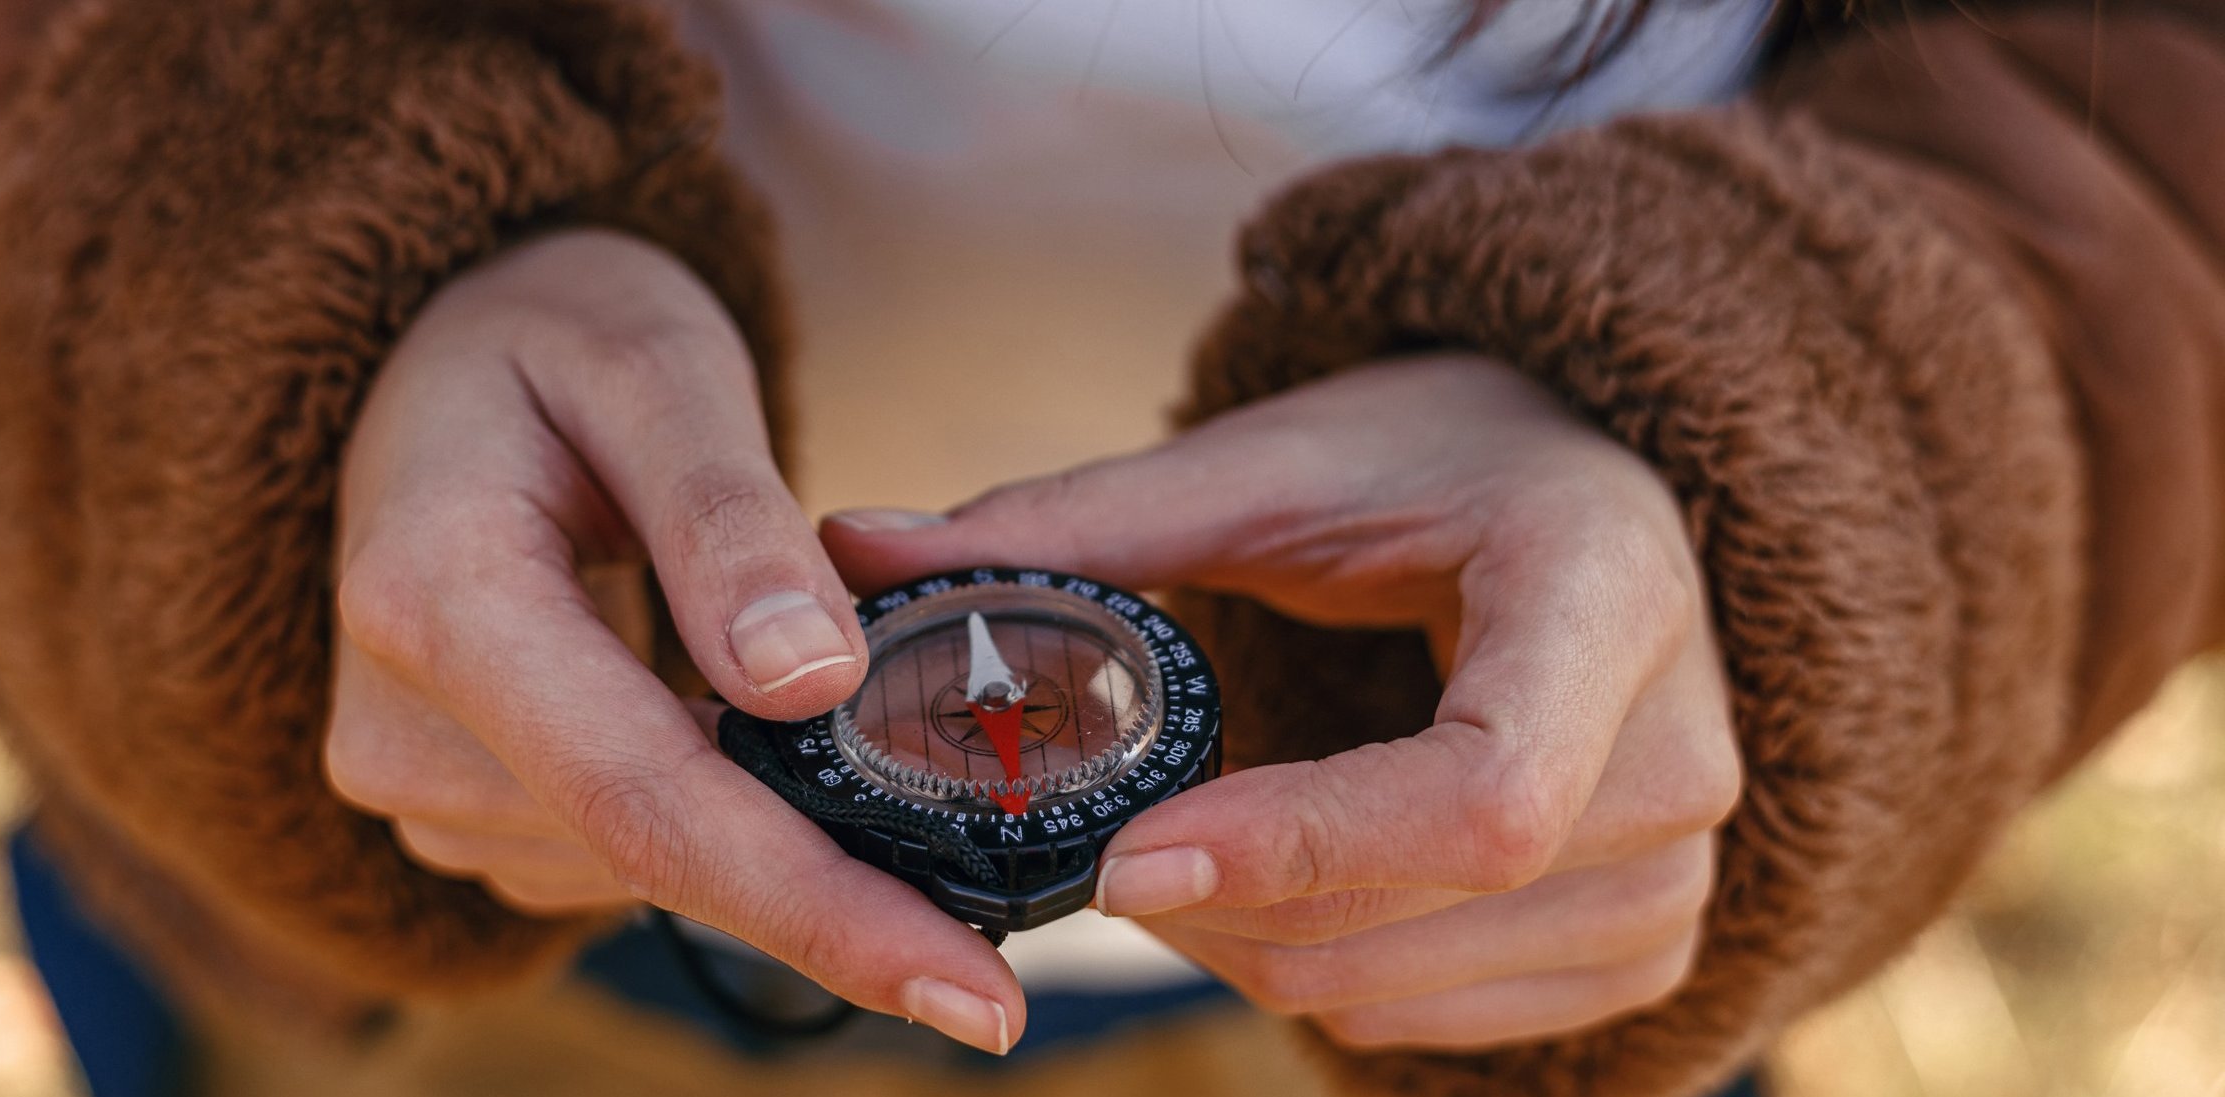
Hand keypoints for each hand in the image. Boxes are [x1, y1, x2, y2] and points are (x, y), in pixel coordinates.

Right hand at [324, 230, 1024, 1053]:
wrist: (438, 357)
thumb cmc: (556, 331)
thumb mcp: (655, 361)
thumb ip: (724, 515)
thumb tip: (813, 685)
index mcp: (436, 597)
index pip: (649, 799)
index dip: (818, 911)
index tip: (979, 998)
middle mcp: (398, 723)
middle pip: (657, 854)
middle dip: (837, 889)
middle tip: (1002, 919)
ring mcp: (415, 779)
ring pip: (647, 867)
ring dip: (775, 833)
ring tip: (850, 730)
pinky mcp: (456, 804)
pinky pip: (621, 848)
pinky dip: (719, 813)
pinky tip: (752, 729)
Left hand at [824, 356, 1737, 1050]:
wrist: (1596, 503)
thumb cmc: (1436, 464)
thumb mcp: (1280, 464)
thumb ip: (1084, 519)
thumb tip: (853, 550)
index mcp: (1607, 599)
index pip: (1477, 794)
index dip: (1295, 846)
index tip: (1124, 861)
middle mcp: (1682, 757)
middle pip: (1421, 913)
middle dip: (1218, 903)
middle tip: (1086, 846)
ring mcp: (1677, 872)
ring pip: (1401, 994)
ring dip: (1246, 947)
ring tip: (1172, 851)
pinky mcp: (1645, 948)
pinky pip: (1434, 1028)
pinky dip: (1316, 978)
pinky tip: (1265, 889)